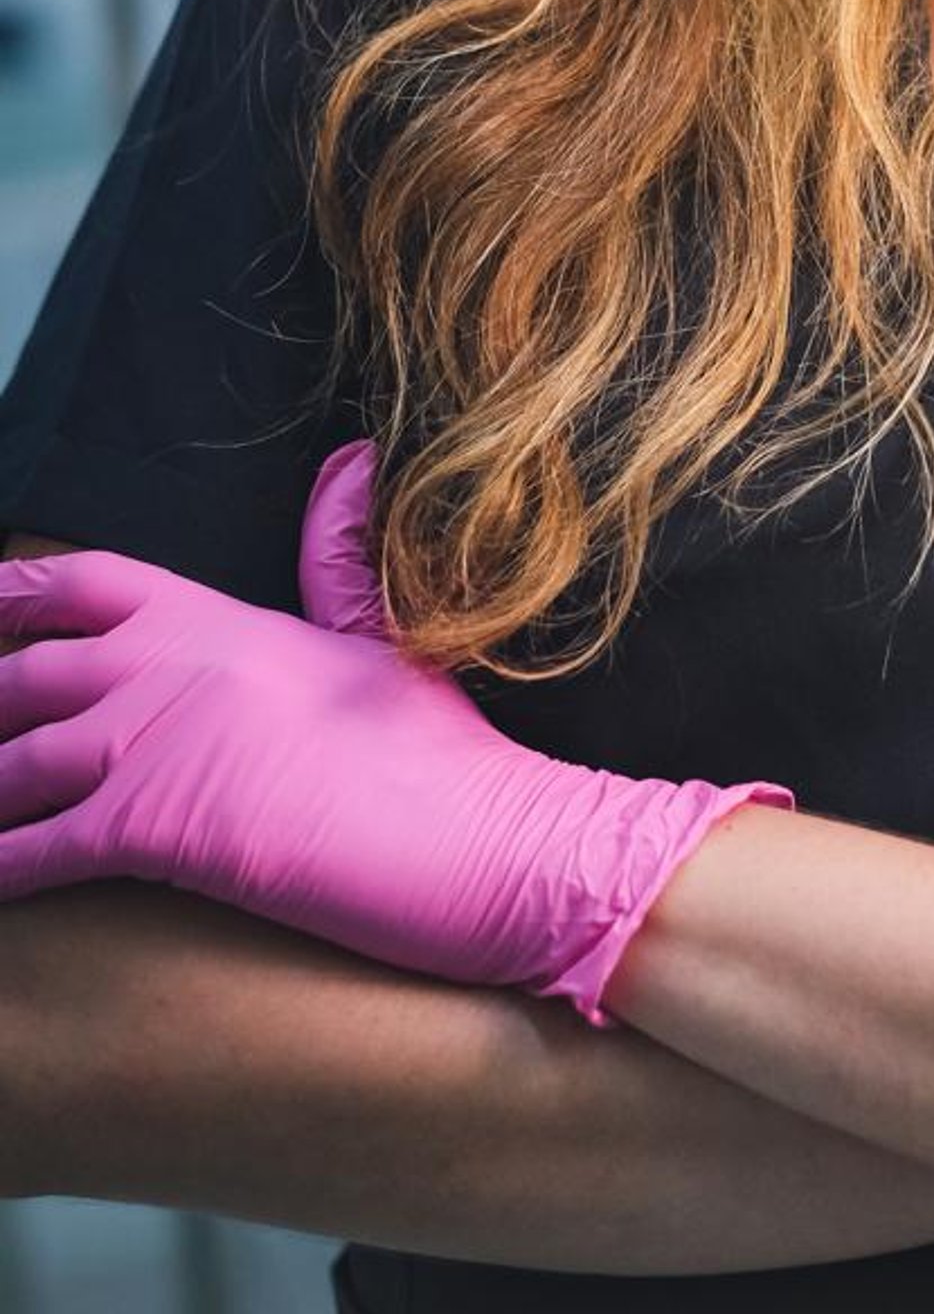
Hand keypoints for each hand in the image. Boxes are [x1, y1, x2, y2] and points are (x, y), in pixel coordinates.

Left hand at [0, 439, 794, 1028]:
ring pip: (15, 761)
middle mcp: (184, 666)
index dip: (15, 597)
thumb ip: (343, 561)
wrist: (505, 841)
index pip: (89, 580)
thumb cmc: (451, 760)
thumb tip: (348, 465)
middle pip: (29, 669)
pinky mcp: (169, 827)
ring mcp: (171, 741)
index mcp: (231, 619)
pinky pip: (40, 849)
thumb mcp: (390, 641)